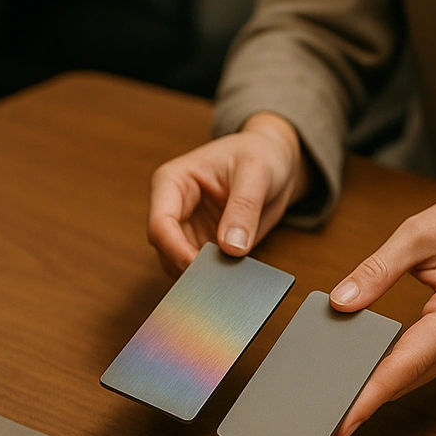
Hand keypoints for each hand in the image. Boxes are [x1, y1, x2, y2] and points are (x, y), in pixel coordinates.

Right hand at [148, 112, 310, 274]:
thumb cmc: (260, 153)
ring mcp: (187, 229)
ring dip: (201, 276)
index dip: (176, 251)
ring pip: (179, 265)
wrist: (275, 161)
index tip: (200, 267)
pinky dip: (214, 277)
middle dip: (189, 268)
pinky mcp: (204, 245)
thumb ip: (244, 208)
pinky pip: (201, 269)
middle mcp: (174, 207)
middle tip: (218, 281)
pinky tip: (232, 278)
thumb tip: (232, 246)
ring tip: (229, 279)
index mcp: (173, 182)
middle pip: (166, 250)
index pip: (160, 225)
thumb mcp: (257, 172)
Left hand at [327, 195, 435, 435]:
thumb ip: (377, 269)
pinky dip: (388, 376)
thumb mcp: (420, 233)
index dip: (371, 396)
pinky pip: (415, 370)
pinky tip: (360, 378)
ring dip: (373, 391)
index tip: (344, 421)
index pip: (406, 364)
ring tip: (332, 399)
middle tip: (320, 413)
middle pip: (404, 381)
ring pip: (409, 380)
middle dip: (363, 398)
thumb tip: (341, 302)